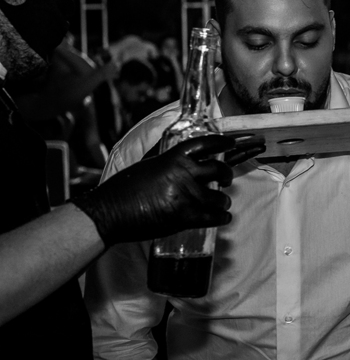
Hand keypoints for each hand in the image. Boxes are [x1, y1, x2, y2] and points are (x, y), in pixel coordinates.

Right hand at [71, 134, 263, 245]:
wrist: (108, 212)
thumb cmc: (122, 189)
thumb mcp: (146, 166)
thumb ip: (165, 160)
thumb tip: (178, 155)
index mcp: (172, 158)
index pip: (204, 144)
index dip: (221, 141)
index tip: (230, 142)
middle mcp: (183, 174)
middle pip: (219, 169)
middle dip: (226, 174)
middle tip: (226, 179)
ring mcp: (186, 196)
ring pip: (220, 197)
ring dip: (223, 201)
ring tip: (222, 202)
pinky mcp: (185, 217)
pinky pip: (214, 217)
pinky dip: (222, 218)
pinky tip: (223, 217)